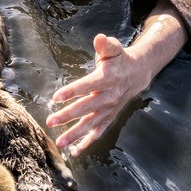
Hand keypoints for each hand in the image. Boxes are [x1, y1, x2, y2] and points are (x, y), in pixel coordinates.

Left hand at [46, 34, 154, 156]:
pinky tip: (74, 152)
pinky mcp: (109, 118)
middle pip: (87, 108)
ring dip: (75, 134)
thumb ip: (105, 45)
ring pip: (91, 124)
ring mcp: (109, 110)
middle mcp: (109, 96)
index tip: (56, 97)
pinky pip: (98, 133)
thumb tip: (99, 38)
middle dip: (68, 115)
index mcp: (108, 78)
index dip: (72, 91)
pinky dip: (87, 143)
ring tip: (59, 142)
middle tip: (51, 121)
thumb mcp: (114, 48)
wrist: (138, 74)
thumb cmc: (119, 60)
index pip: (88, 86)